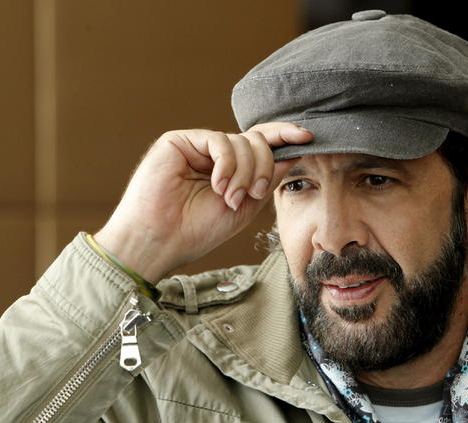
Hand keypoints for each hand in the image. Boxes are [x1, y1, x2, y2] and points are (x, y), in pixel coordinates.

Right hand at [94, 122, 312, 282]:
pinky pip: (219, 140)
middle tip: (253, 194)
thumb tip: (292, 154)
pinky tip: (218, 184)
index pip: (261, 145)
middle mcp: (215, 155)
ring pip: (241, 141)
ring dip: (245, 172)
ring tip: (229, 197)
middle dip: (264, 167)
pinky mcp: (179, 141)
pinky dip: (227, 164)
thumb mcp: (245, 206)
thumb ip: (267, 179)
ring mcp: (197, 146)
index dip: (284, 137)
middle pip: (257, 142)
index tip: (308, 137)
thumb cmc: (197, 230)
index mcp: (230, 169)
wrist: (160, 241)